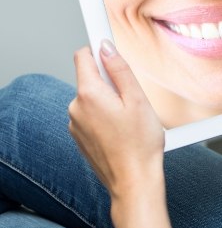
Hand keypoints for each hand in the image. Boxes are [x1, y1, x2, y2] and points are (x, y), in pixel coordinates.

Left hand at [69, 40, 164, 200]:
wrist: (134, 181)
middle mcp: (76, 108)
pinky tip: (122, 131)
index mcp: (89, 94)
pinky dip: (105, 117)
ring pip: (92, 98)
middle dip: (110, 81)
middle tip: (132, 97)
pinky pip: (91, 115)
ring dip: (109, 101)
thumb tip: (106, 48)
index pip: (83, 56)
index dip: (99, 49)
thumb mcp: (137, 99)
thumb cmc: (140, 144)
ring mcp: (76, 124)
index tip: (108, 46)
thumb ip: (120, 70)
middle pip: (90, 78)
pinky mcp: (80, 137)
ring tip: (129, 119)